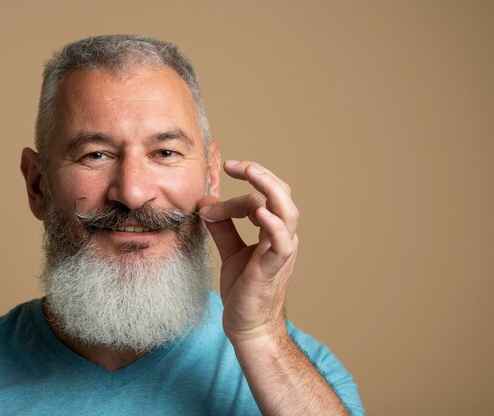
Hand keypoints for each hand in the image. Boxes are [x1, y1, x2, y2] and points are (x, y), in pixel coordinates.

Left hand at [199, 160, 298, 344]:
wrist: (247, 326)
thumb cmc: (244, 289)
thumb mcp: (229, 250)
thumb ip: (222, 226)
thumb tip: (206, 202)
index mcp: (273, 231)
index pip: (261, 197)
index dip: (237, 190)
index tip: (213, 190)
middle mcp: (282, 237)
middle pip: (281, 194)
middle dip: (259, 174)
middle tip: (233, 164)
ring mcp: (281, 252)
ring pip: (287, 211)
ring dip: (269, 188)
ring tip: (251, 171)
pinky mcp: (274, 268)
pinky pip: (282, 243)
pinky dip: (274, 225)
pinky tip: (260, 213)